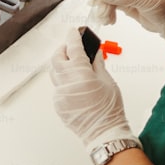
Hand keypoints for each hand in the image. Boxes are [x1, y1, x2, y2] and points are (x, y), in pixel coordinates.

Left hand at [50, 28, 137, 152]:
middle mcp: (66, 82)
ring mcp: (59, 94)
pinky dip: (64, 81)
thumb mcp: (108, 81)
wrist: (103, 132)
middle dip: (63, 49)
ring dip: (61, 65)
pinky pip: (57, 87)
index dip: (73, 36)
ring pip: (55, 72)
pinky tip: (75, 84)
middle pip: (57, 57)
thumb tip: (94, 52)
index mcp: (80, 73)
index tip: (74, 31)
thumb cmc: (109, 109)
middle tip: (71, 47)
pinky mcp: (57, 103)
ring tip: (73, 65)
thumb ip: (98, 63)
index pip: (73, 47)